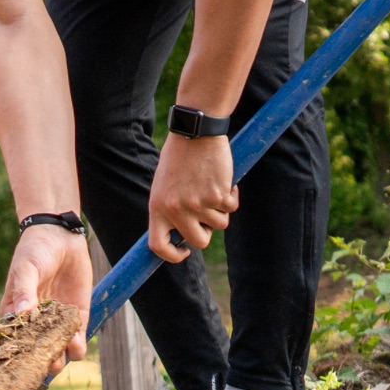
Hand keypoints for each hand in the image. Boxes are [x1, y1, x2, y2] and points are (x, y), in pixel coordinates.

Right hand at [1, 224, 92, 371]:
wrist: (61, 236)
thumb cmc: (34, 250)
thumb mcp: (25, 268)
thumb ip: (24, 290)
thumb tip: (22, 313)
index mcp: (15, 312)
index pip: (14, 339)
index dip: (17, 354)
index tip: (21, 363)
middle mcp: (35, 321)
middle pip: (36, 350)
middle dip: (40, 361)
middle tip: (45, 365)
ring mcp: (56, 320)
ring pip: (58, 349)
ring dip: (60, 356)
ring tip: (62, 355)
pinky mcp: (76, 316)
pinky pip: (76, 337)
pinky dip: (77, 345)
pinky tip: (77, 343)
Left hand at [148, 132, 238, 261]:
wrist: (195, 133)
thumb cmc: (179, 158)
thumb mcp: (164, 185)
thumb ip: (170, 208)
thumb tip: (181, 234)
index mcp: (157, 207)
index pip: (157, 245)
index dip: (171, 256)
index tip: (183, 252)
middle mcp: (175, 209)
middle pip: (199, 242)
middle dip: (207, 232)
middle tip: (207, 214)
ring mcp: (196, 204)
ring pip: (220, 225)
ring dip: (221, 209)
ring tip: (212, 186)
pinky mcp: (217, 195)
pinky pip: (231, 207)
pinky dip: (232, 196)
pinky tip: (223, 179)